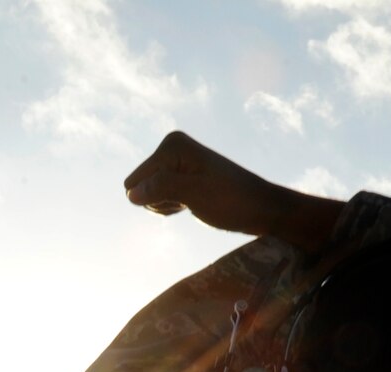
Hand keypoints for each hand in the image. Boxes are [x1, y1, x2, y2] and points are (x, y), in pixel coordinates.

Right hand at [124, 131, 342, 248]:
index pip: (135, 183)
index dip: (158, 198)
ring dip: (167, 206)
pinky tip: (193, 204)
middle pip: (138, 188)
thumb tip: (130, 193)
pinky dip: (172, 206)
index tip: (188, 196)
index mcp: (171, 145)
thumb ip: (161, 189)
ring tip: (195, 202)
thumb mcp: (195, 195)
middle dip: (160, 202)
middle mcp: (170, 148)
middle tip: (191, 201)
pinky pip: (159, 198)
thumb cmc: (231, 201)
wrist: (259, 208)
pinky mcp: (179, 176)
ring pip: (147, 196)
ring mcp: (174, 162)